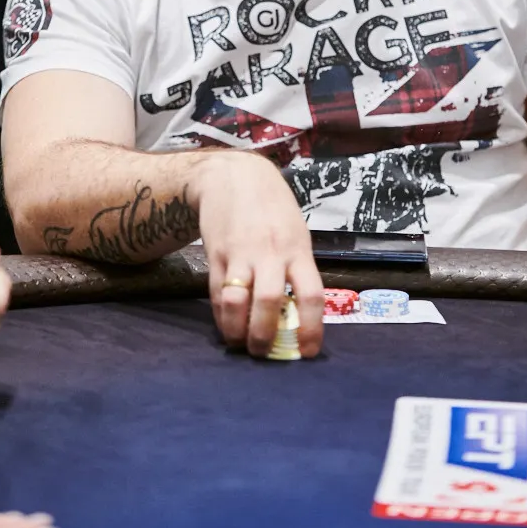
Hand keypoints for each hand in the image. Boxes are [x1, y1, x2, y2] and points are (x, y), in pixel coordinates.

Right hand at [191, 152, 323, 358]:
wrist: (232, 175)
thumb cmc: (273, 207)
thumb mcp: (296, 232)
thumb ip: (296, 268)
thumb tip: (297, 313)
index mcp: (297, 249)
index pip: (311, 294)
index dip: (311, 328)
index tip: (306, 352)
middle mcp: (270, 253)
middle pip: (269, 302)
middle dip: (265, 336)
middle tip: (263, 352)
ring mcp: (240, 254)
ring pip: (236, 302)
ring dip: (237, 330)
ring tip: (241, 343)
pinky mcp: (215, 254)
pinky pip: (216, 293)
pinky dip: (221, 316)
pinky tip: (227, 325)